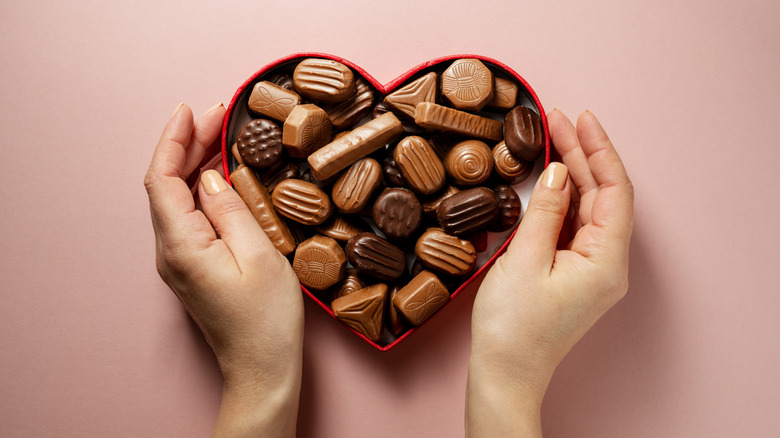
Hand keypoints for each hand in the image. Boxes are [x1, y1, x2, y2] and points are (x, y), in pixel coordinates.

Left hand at [144, 103, 303, 436]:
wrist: (262, 369)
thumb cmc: (267, 321)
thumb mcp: (259, 255)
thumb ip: (230, 209)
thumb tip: (209, 177)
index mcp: (181, 246)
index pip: (163, 179)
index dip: (174, 140)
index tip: (194, 110)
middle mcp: (170, 252)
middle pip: (167, 185)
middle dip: (188, 144)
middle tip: (220, 114)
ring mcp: (179, 261)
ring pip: (177, 199)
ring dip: (196, 163)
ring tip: (224, 135)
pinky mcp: (193, 267)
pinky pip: (190, 217)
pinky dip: (203, 187)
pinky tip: (223, 175)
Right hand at [466, 110, 633, 436]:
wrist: (505, 374)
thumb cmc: (513, 328)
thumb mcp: (524, 261)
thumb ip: (545, 212)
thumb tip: (557, 173)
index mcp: (606, 260)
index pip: (615, 191)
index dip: (599, 150)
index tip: (581, 118)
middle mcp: (607, 263)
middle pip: (603, 195)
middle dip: (582, 155)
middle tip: (557, 120)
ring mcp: (592, 269)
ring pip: (588, 208)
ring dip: (571, 174)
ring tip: (550, 139)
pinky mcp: (574, 274)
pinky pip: (574, 226)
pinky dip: (562, 199)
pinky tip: (548, 180)